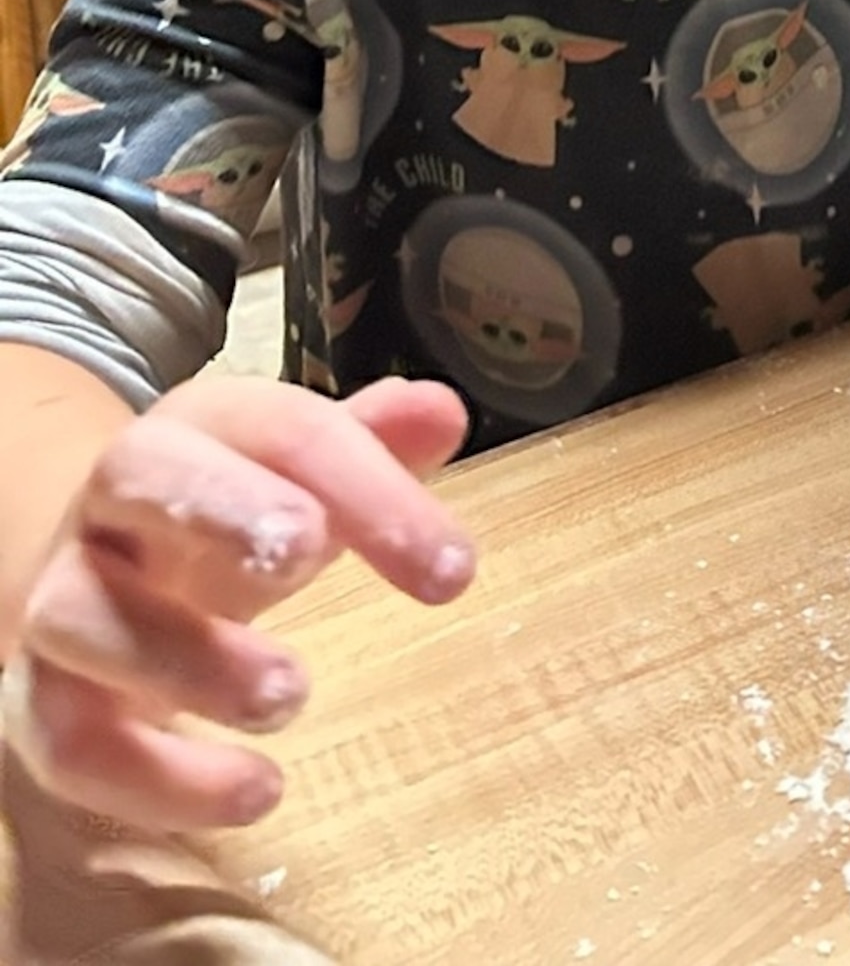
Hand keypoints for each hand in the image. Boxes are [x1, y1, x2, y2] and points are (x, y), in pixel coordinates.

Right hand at [7, 373, 471, 832]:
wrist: (98, 568)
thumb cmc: (228, 512)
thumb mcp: (298, 473)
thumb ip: (370, 442)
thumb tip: (445, 412)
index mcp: (199, 426)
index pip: (280, 427)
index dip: (366, 487)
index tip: (451, 568)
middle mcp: (116, 499)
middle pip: (142, 472)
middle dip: (225, 506)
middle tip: (307, 556)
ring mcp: (67, 596)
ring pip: (83, 613)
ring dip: (185, 659)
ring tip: (290, 696)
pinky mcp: (43, 700)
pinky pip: (69, 742)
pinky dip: (155, 779)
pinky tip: (254, 792)